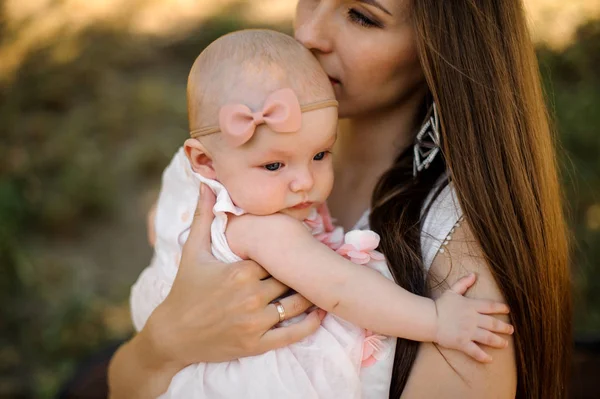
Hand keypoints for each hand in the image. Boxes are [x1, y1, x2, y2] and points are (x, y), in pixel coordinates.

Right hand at [140, 183, 323, 369]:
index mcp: (240, 271)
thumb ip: (204, 216)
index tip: (299, 245)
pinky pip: (293, 334)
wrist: (172, 335)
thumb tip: (207, 184)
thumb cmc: (184, 290)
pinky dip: (311, 324)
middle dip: (300, 272)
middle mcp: (251, 296)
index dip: (286, 252)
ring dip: (310, 295)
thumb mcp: (193, 251)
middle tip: (317, 264)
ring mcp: (255, 322)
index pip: (276, 257)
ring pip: (296, 304)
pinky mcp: (257, 344)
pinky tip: (319, 314)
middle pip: (289, 279)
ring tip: (321, 285)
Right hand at [433, 273, 513, 362]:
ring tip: (505, 344)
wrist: (429, 319)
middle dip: (504, 327)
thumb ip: (463, 283)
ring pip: (488, 338)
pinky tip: (490, 359)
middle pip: (493, 323)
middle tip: (511, 330)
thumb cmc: (440, 305)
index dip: (500, 308)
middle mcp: (472, 319)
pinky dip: (483, 356)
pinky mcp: (461, 342)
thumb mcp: (452, 291)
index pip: (490, 306)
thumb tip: (473, 274)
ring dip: (498, 341)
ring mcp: (467, 332)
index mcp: (470, 306)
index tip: (507, 310)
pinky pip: (475, 351)